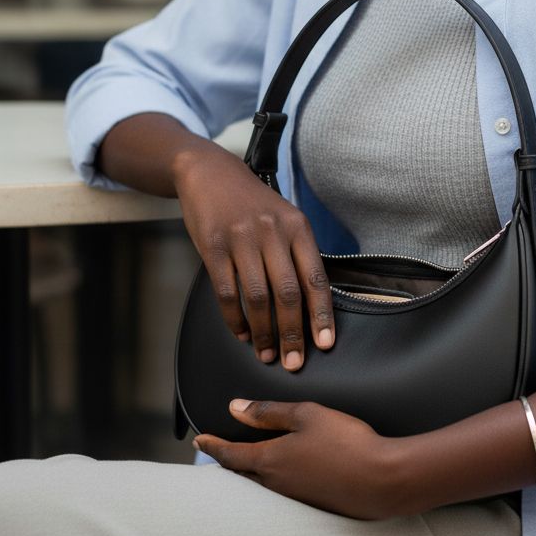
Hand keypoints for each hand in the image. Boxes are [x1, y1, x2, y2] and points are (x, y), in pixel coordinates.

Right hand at [173, 144, 333, 370]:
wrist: (209, 173)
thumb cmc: (252, 203)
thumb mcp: (284, 217)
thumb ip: (298, 253)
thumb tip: (313, 303)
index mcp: (297, 226)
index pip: (316, 277)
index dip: (322, 314)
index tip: (325, 344)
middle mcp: (272, 232)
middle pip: (288, 293)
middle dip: (293, 333)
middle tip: (293, 362)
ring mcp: (241, 239)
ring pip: (258, 297)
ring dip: (264, 332)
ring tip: (266, 353)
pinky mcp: (213, 246)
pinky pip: (227, 292)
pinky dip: (235, 319)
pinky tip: (242, 333)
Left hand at [194, 399, 402, 519]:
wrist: (382, 481)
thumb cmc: (346, 443)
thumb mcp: (307, 415)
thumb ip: (270, 412)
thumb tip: (236, 409)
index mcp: (270, 461)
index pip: (231, 455)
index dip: (214, 446)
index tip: (199, 441)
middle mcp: (277, 485)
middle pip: (243, 473)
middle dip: (230, 461)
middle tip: (219, 451)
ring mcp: (295, 499)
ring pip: (263, 483)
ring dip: (251, 472)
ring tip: (247, 460)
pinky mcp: (313, 505)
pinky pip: (283, 491)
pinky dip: (274, 479)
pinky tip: (286, 472)